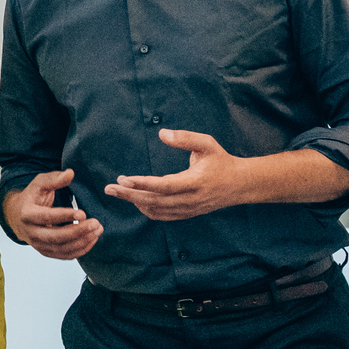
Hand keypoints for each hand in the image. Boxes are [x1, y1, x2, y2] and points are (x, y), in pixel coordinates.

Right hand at [3, 169, 101, 259]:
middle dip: (78, 232)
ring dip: (82, 242)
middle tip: (96, 224)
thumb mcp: (40, 184)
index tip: (83, 214)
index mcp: (27, 214)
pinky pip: (65, 255)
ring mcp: (38, 245)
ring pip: (62, 249)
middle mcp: (31, 233)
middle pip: (56, 237)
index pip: (47, 217)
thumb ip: (54, 179)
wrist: (18, 215)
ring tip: (97, 231)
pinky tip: (92, 239)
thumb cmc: (32, 197)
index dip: (65, 216)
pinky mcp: (46, 252)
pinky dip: (80, 250)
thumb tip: (70, 173)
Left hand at [103, 129, 246, 221]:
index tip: (123, 178)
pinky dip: (146, 209)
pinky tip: (135, 199)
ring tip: (118, 191)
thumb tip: (161, 133)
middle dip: (129, 195)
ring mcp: (188, 210)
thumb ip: (185, 138)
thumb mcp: (207, 144)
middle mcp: (190, 200)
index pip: (163, 186)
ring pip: (156, 210)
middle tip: (109, 188)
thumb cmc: (221, 161)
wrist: (239, 185)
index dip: (142, 183)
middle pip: (154, 201)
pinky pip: (162, 215)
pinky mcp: (187, 214)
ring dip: (135, 202)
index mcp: (195, 182)